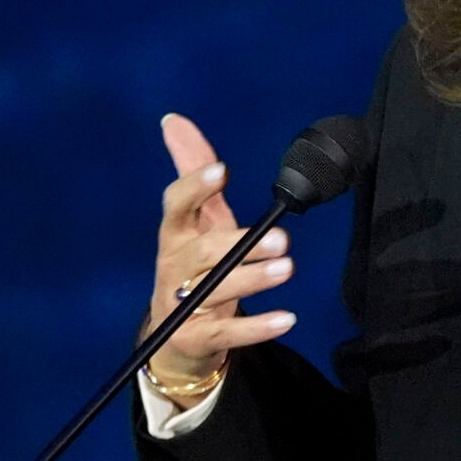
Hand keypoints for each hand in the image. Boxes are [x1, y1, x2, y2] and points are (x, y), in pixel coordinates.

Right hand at [141, 114, 298, 392]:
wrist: (176, 339)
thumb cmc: (193, 267)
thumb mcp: (196, 220)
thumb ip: (192, 171)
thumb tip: (173, 120)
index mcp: (174, 235)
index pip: (174, 208)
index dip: (193, 188)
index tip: (220, 170)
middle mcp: (174, 268)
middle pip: (201, 253)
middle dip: (239, 244)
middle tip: (281, 238)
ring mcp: (181, 307)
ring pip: (216, 291)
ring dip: (253, 279)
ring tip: (287, 267)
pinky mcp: (195, 340)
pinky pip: (226, 334)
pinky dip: (257, 327)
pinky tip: (287, 318)